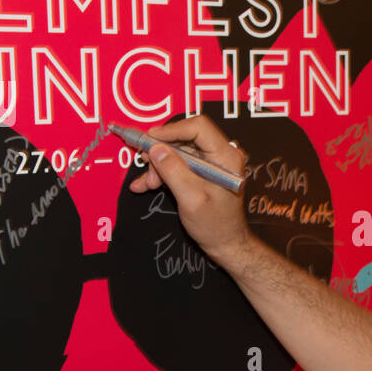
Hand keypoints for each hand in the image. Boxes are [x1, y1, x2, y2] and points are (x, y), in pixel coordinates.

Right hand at [128, 116, 252, 265]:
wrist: (225, 243)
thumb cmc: (215, 225)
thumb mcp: (191, 199)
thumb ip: (174, 171)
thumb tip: (156, 148)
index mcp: (226, 157)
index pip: (197, 128)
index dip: (171, 130)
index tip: (149, 140)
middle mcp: (220, 154)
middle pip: (184, 138)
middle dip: (161, 152)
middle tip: (145, 165)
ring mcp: (211, 162)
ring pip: (177, 151)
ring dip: (158, 165)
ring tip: (147, 184)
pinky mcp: (202, 170)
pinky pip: (178, 162)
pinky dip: (162, 172)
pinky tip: (147, 184)